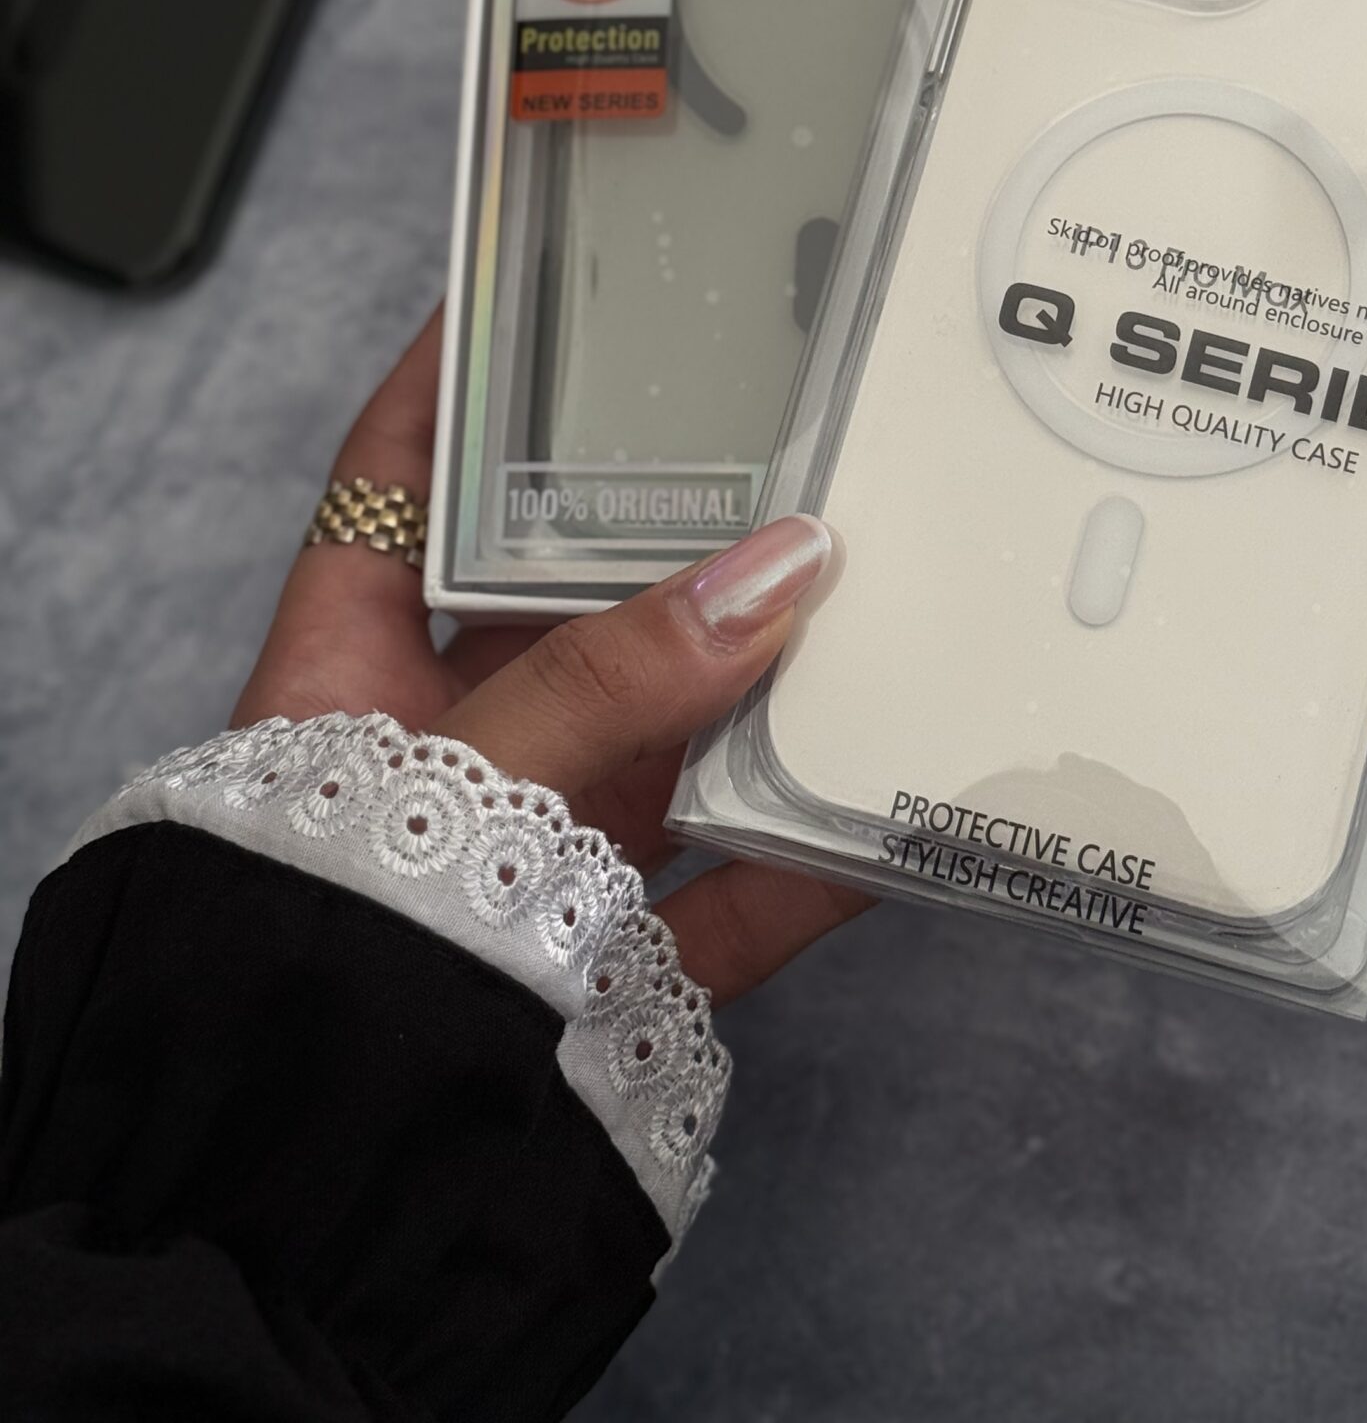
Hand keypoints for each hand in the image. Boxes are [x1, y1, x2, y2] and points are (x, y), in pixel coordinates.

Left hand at [236, 312, 867, 1002]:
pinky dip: (814, 858)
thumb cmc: (331, 964)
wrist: (324, 1214)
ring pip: (670, 737)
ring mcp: (532, 856)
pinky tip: (899, 809)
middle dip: (675, 534)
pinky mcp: (609, 959)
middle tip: (781, 437)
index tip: (545, 295)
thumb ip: (617, 678)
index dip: (461, 383)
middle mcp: (445, 753)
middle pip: (571, 605)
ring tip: (874, 595)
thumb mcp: (468, 779)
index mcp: (347, 678)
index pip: (397, 485)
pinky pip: (731, 890)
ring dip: (766, 688)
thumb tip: (785, 569)